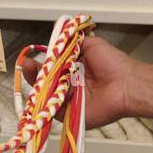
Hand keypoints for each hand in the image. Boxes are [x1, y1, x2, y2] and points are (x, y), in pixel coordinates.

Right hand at [21, 35, 138, 129]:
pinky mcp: (69, 113)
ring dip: (38, 85)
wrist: (125, 83)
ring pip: (46, 94)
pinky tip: (42, 90)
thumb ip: (73, 41)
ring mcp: (68, 100)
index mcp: (73, 69)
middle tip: (27, 66)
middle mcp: (69, 84)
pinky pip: (53, 109)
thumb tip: (57, 39)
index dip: (40, 63)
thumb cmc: (113, 64)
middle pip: (44, 81)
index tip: (31, 59)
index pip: (50, 66)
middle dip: (34, 73)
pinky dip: (46, 101)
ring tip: (33, 75)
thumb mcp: (92, 44)